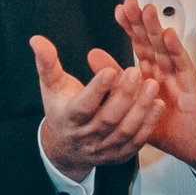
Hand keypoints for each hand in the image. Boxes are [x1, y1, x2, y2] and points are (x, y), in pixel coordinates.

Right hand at [31, 35, 161, 180]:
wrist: (67, 146)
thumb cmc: (62, 109)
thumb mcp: (52, 86)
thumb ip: (47, 63)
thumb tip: (36, 40)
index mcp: (68, 118)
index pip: (82, 106)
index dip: (96, 90)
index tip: (110, 70)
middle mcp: (86, 137)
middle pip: (107, 118)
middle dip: (123, 95)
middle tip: (136, 71)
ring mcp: (103, 148)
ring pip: (125, 130)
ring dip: (141, 109)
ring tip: (152, 85)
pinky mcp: (119, 155)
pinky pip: (137, 142)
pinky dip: (149, 124)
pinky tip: (158, 105)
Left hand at [117, 0, 195, 177]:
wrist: (186, 143)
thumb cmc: (161, 120)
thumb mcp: (129, 99)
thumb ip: (112, 76)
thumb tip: (92, 54)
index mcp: (149, 70)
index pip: (137, 43)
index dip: (129, 26)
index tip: (119, 10)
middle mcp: (163, 68)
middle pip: (151, 40)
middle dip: (141, 20)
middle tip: (131, 2)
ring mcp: (177, 75)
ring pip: (165, 47)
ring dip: (157, 29)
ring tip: (148, 11)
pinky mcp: (189, 86)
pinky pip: (182, 65)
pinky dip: (176, 49)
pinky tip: (169, 35)